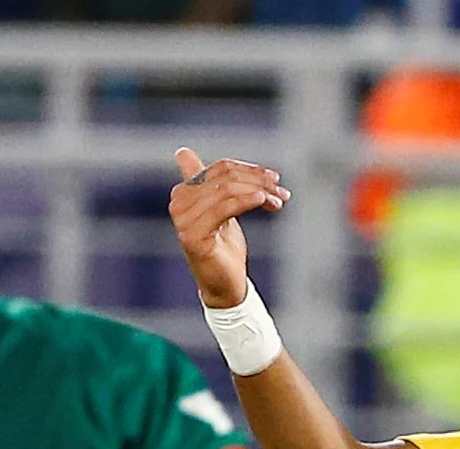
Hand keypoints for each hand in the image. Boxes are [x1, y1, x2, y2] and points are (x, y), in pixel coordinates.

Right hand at [170, 147, 288, 308]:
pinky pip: (224, 208)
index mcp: (183, 192)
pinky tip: (263, 201)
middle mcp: (178, 202)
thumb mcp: (220, 209)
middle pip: (225, 178)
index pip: (220, 168)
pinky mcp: (192, 235)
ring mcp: (183, 220)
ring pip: (226, 191)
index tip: (273, 178)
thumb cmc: (224, 247)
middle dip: (257, 181)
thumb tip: (181, 152)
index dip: (249, 170)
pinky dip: (246, 201)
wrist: (224, 284)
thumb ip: (208, 183)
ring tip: (278, 201)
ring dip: (258, 192)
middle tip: (281, 191)